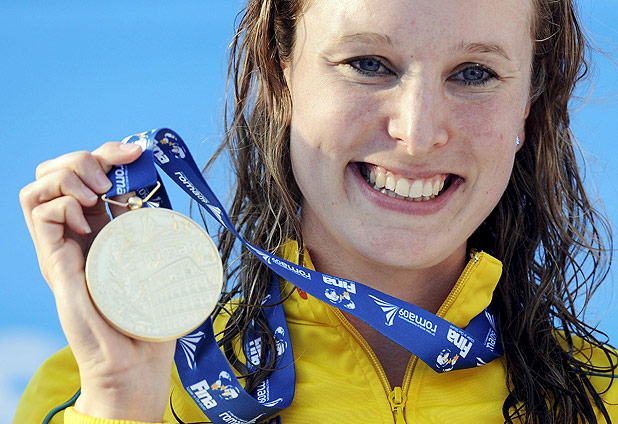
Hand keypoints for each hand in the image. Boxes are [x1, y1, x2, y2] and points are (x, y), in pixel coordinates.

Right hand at [20, 142, 175, 421]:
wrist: (136, 357)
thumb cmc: (151, 309)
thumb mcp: (159, 253)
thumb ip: (151, 221)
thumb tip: (152, 182)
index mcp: (103, 224)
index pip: (90, 171)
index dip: (109, 152)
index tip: (137, 152)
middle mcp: (77, 230)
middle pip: (57, 170)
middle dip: (85, 157)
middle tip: (112, 181)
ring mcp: (61, 244)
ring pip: (39, 184)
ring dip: (69, 175)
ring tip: (98, 195)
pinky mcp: (52, 259)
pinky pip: (37, 211)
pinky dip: (62, 203)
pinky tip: (88, 223)